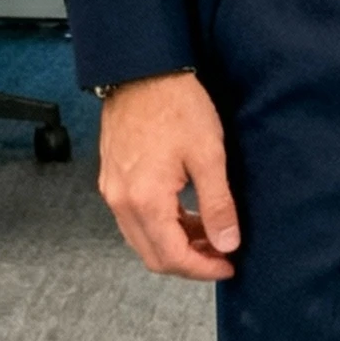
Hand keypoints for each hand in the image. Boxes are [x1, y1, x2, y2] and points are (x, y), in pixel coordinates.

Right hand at [98, 72, 239, 281]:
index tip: (228, 266)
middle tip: (221, 254)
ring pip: (142, 239)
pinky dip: (161, 226)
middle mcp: (121, 201)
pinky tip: (186, 215)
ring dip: (175, 245)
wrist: (142, 71)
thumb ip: (218, 205)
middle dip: (189, 262)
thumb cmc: (175, 106)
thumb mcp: (208, 157)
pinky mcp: (112, 179)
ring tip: (209, 234)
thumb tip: (227, 243)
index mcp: (145, 200)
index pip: (172, 257)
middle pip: (153, 256)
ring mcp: (113, 190)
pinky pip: (134, 219)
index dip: (203, 269)